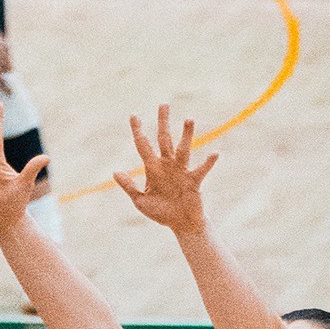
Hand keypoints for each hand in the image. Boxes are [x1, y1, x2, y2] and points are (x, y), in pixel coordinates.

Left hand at [0, 22, 10, 83]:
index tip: (11, 93)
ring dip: (6, 66)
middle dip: (7, 76)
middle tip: (5, 80)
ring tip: (3, 69)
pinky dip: (4, 54)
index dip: (6, 88)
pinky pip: (6, 50)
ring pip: (8, 60)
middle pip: (7, 71)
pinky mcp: (2, 40)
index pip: (0, 80)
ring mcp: (2, 47)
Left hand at [114, 105, 218, 235]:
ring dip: (186, 134)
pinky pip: (201, 170)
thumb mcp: (140, 201)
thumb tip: (115, 172)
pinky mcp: (194, 181)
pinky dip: (208, 162)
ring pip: (183, 148)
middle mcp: (168, 165)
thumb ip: (129, 186)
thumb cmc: (161, 212)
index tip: (134, 115)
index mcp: (153, 168)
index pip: (143, 145)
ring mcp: (181, 170)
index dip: (138, 131)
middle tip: (163, 104)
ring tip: (189, 119)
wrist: (180, 224)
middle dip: (163, 122)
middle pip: (164, 139)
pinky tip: (215, 154)